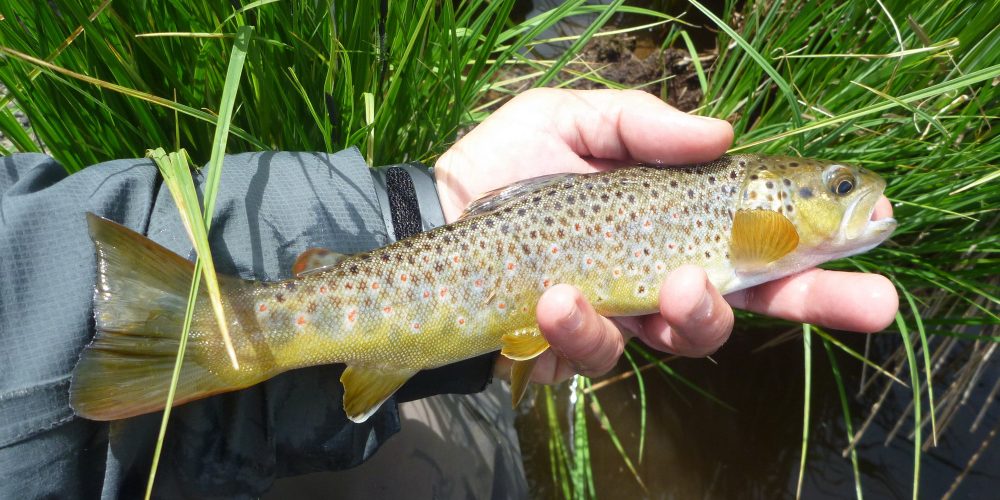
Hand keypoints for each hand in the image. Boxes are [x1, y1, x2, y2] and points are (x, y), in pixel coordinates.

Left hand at [434, 88, 898, 383]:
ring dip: (693, 313)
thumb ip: (643, 125)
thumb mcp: (574, 120)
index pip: (756, 231)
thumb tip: (723, 133)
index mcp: (672, 216)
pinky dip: (586, 325)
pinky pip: (601, 349)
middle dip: (815, 301)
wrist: (433, 212)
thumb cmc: (506, 163)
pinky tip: (559, 295)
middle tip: (870, 302)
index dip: (814, 239)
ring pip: (689, 334)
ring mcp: (622, 311)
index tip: (872, 233)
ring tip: (669, 287)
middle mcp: (660, 269)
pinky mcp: (575, 342)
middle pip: (754, 297)